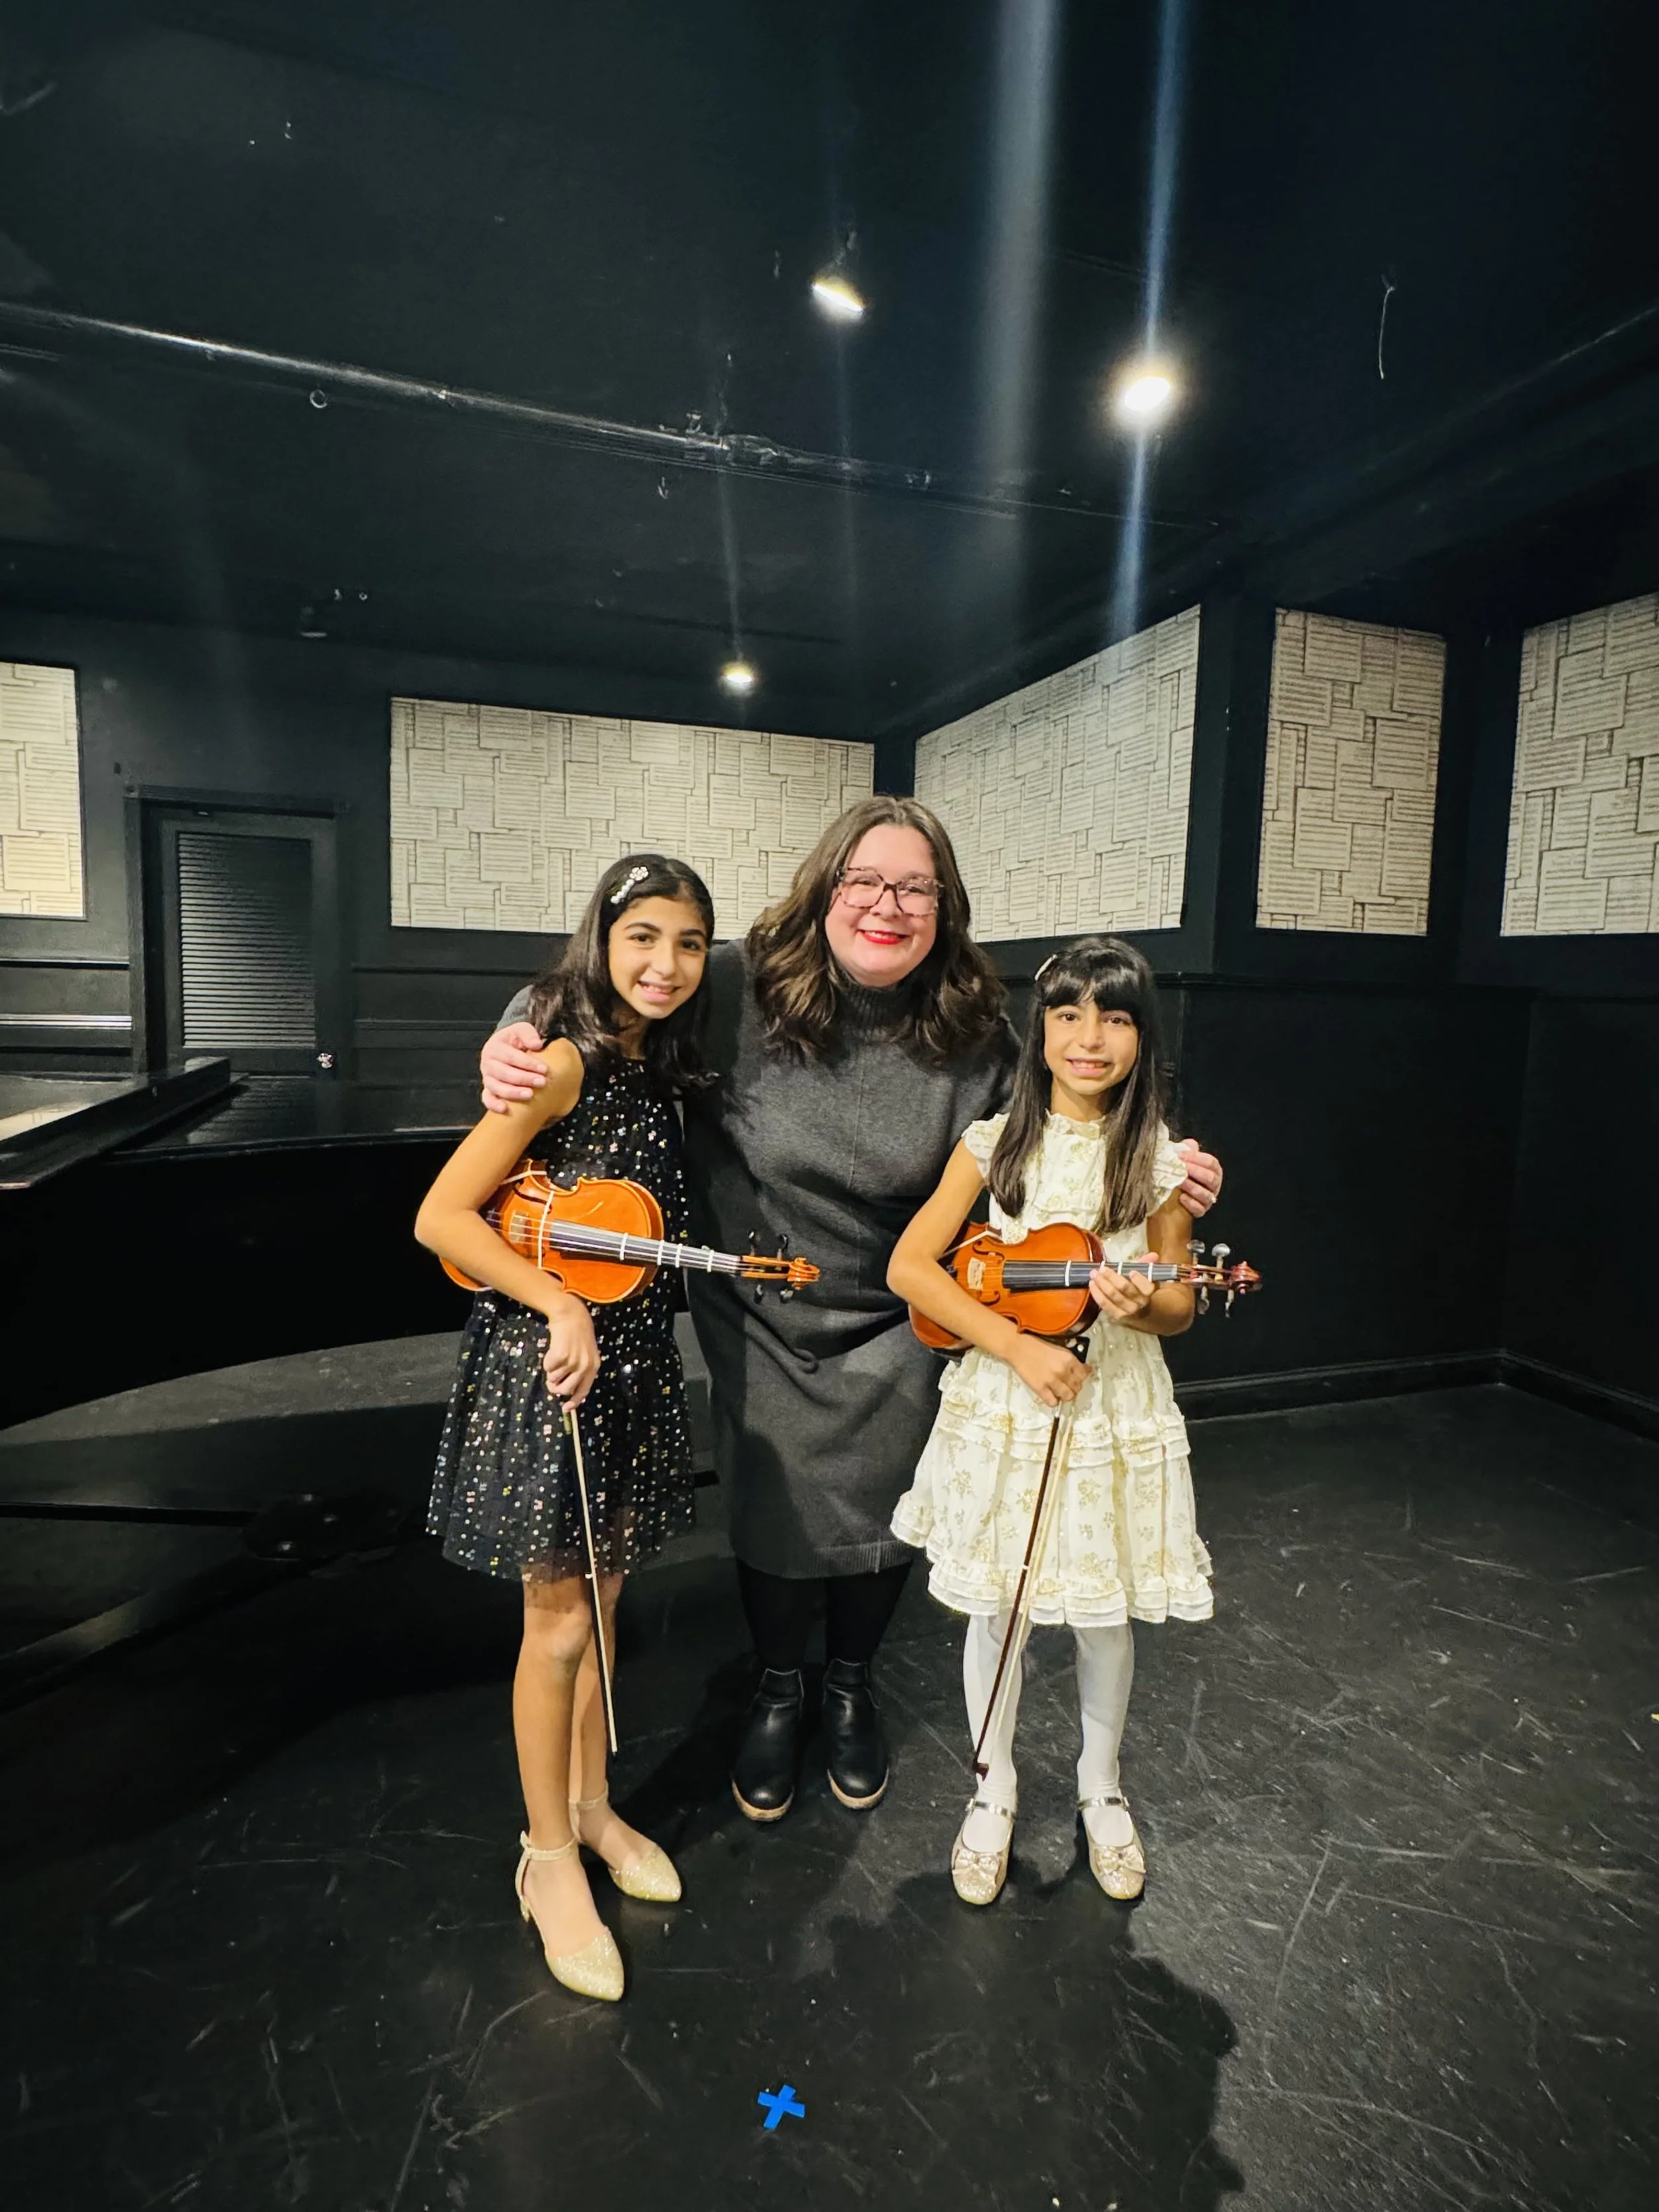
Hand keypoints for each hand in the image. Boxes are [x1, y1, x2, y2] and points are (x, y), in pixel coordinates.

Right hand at [481, 1021, 547, 1112]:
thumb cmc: (515, 1039)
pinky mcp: (488, 1089)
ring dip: (513, 1092)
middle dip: (524, 1079)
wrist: (507, 1047)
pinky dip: (493, 1104)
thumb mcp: (522, 1029)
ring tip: (530, 1095)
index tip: (544, 1069)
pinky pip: (487, 1098)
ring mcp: (487, 1077)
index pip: (510, 1056)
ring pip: (496, 1087)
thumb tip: (537, 1045)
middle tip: (542, 1082)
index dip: (527, 1063)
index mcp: (494, 1047)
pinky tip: (505, 1109)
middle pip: (504, 1073)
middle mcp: (487, 1062)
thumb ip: (528, 1034)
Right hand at [541, 1294, 600, 1408]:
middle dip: (555, 1388)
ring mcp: (574, 1361)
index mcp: (594, 1367)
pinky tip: (553, 1351)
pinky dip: (547, 1361)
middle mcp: (585, 1366)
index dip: (574, 1402)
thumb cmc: (577, 1333)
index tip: (566, 1409)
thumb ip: (579, 1370)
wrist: (571, 1314)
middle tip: (551, 1382)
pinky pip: (548, 1368)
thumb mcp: (585, 1353)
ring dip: (551, 1371)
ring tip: (555, 1358)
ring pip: (554, 1379)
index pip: (584, 1391)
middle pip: (566, 1390)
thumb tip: (565, 1390)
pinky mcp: (561, 1356)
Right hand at [1007, 1333, 1089, 1408]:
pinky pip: (1052, 1402)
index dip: (1080, 1377)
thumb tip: (1084, 1368)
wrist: (1017, 1346)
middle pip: (1077, 1387)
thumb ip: (1070, 1359)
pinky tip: (1050, 1395)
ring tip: (1060, 1392)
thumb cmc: (1036, 1343)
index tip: (1076, 1377)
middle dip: (1074, 1387)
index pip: (1084, 1374)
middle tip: (1067, 1385)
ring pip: (1068, 1396)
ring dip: (1066, 1395)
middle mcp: (1063, 1371)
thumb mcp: (1058, 1347)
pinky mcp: (1040, 1389)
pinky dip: (1053, 1401)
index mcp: (1069, 1358)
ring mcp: (1052, 1381)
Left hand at [1089, 1255, 1156, 1325]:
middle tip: (1102, 1268)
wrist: (1143, 1313)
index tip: (1132, 1272)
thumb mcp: (1148, 1277)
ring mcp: (1128, 1311)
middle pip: (1125, 1288)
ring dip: (1102, 1283)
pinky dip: (1097, 1294)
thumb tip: (1153, 1255)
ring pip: (1113, 1296)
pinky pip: (1105, 1305)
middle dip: (1112, 1277)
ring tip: (1094, 1274)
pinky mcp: (1117, 1317)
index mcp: (1150, 1292)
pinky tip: (1092, 1285)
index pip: (1146, 1287)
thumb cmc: (1144, 1291)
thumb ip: (1147, 1265)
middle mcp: (1140, 1303)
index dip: (1139, 1280)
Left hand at [1173, 1137, 1221, 1219]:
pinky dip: (1191, 1203)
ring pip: (1205, 1194)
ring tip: (1179, 1182)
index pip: (1211, 1162)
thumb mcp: (1184, 1160)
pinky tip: (1181, 1198)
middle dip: (1195, 1171)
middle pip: (1210, 1178)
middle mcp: (1214, 1185)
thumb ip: (1188, 1150)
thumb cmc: (1181, 1173)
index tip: (1181, 1155)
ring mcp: (1208, 1199)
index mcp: (1213, 1170)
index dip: (1196, 1158)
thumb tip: (1190, 1144)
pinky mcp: (1201, 1211)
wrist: (1172, 1195)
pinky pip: (1199, 1209)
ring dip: (1191, 1187)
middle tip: (1181, 1167)